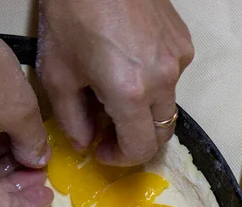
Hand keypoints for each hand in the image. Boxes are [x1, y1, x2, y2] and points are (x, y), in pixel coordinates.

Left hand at [37, 0, 193, 165]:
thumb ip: (72, 120)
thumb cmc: (71, 14)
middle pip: (162, 133)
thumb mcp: (57, 74)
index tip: (102, 149)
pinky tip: (131, 64)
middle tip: (110, 130)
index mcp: (131, 92)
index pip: (141, 148)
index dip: (121, 158)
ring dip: (145, 112)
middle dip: (136, 140)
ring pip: (168, 106)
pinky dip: (154, 84)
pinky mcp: (184, 44)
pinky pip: (172, 79)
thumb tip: (87, 143)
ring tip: (117, 92)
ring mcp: (178, 61)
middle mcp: (164, 81)